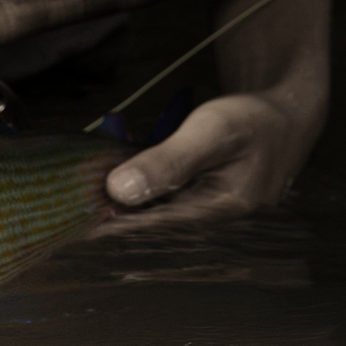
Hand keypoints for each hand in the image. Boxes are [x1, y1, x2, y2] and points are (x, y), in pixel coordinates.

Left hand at [94, 89, 324, 234]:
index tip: (71, 222)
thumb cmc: (252, 120)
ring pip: (145, 218)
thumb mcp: (212, 131)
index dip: (107, 224)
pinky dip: (128, 196)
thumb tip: (119, 191)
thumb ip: (167, 161)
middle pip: (144, 227)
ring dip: (112, 208)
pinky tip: (101, 189)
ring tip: (75, 202)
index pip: (148, 226)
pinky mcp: (190, 206)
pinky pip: (153, 207)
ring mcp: (199, 217)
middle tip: (63, 212)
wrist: (281, 118)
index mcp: (217, 212)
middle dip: (105, 218)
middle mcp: (207, 224)